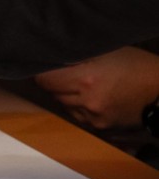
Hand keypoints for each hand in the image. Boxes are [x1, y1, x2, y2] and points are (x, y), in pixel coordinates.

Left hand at [34, 47, 158, 128]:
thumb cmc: (137, 66)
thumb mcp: (109, 52)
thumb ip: (79, 54)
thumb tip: (53, 53)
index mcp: (87, 78)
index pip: (45, 79)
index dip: (42, 71)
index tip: (44, 66)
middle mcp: (86, 100)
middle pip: (53, 92)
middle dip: (56, 82)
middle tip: (66, 73)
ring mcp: (92, 116)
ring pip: (63, 104)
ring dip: (67, 95)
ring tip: (83, 84)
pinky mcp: (99, 127)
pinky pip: (77, 115)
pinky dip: (78, 107)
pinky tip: (93, 97)